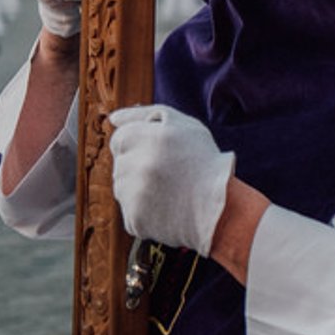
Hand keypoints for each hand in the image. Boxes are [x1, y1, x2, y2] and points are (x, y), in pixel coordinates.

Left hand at [108, 103, 233, 256]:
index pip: (118, 140)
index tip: (158, 153)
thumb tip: (113, 119)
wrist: (221, 205)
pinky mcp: (135, 219)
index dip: (138, 145)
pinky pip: (129, 211)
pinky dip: (143, 211)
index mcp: (145, 138)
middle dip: (137, 166)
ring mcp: (133, 195)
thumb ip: (142, 115)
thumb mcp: (181, 124)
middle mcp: (136, 166)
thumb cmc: (203, 160)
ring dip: (138, 189)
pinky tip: (165, 206)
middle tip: (167, 172)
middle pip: (119, 164)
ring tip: (167, 190)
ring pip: (122, 188)